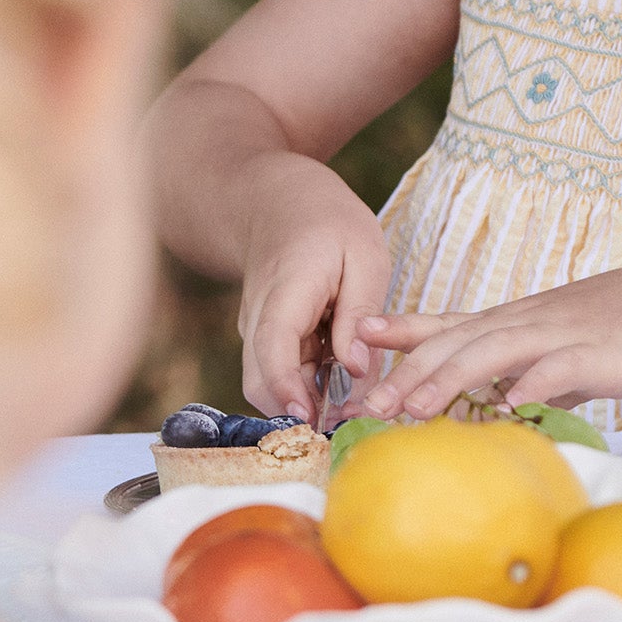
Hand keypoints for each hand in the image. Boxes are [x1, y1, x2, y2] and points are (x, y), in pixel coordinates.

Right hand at [238, 153, 390, 421]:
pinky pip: (282, 373)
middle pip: (262, 382)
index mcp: (287, 289)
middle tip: (351, 421)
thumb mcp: (364, 254)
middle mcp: (260, 316)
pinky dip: (309, 385)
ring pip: (272, 384)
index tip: (309, 419)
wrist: (279, 201)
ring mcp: (257, 330)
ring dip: (309, 400)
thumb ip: (360, 310)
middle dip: (301, 411)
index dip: (287, 388)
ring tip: (355, 400)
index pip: (273, 347)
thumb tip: (356, 367)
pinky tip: (342, 377)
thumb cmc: (329, 221)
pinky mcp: (265, 339)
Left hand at [355, 259, 621, 419]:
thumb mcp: (555, 351)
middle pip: (454, 343)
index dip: (401, 328)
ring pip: (491, 352)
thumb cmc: (614, 333)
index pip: (445, 323)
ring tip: (413, 409)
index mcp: (511, 323)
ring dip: (448, 379)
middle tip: (365, 405)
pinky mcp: (592, 354)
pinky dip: (528, 385)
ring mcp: (556, 335)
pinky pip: (555, 370)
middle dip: (406, 374)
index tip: (356, 333)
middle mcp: (523, 324)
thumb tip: (493, 412)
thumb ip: (522, 379)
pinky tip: (505, 406)